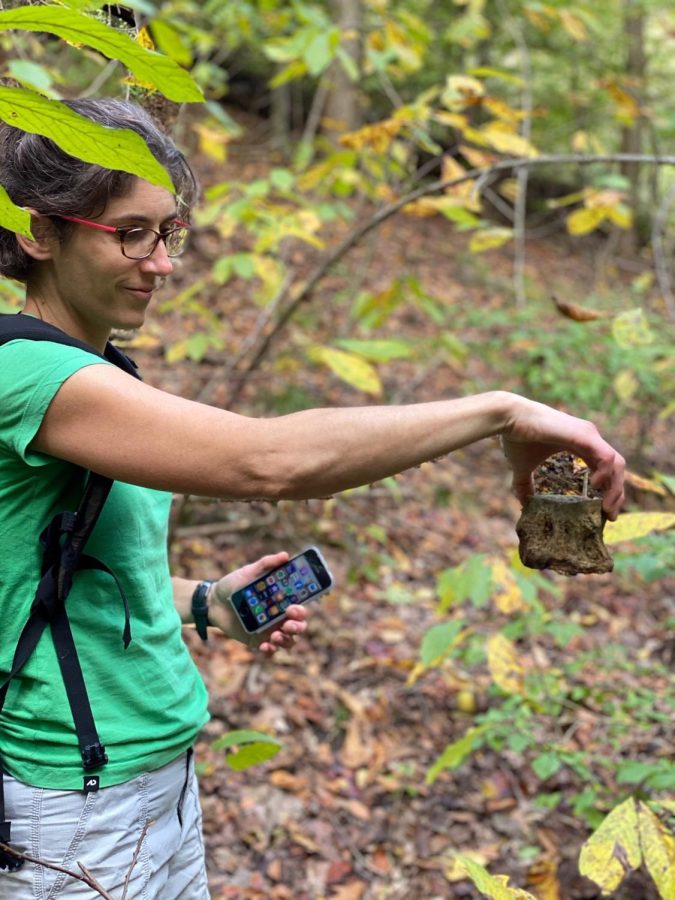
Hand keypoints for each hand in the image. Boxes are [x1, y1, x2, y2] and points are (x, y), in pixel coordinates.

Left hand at [206, 552, 308, 655]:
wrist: (212, 602)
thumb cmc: (233, 585)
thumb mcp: (249, 572)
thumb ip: (267, 563)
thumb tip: (285, 555)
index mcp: (281, 601)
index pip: (300, 607)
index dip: (302, 610)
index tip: (294, 607)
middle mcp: (279, 617)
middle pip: (299, 626)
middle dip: (298, 627)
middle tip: (287, 623)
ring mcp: (269, 630)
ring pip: (288, 641)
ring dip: (286, 640)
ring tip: (275, 636)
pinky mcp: (258, 641)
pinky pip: (270, 651)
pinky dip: (271, 651)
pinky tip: (265, 645)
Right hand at [500, 395, 624, 519]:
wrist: (509, 418)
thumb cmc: (517, 438)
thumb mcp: (522, 467)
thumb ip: (525, 485)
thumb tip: (522, 504)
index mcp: (581, 443)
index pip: (606, 467)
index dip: (609, 489)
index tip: (603, 511)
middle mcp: (589, 438)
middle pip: (617, 468)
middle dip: (617, 493)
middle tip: (610, 516)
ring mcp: (589, 435)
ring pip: (617, 463)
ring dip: (616, 488)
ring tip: (606, 507)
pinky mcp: (584, 435)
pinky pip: (606, 457)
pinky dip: (606, 474)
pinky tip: (596, 487)